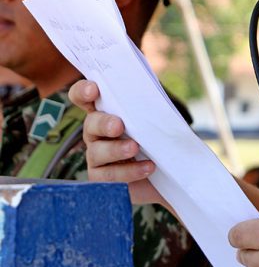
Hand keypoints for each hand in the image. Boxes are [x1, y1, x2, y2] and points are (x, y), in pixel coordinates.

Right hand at [68, 79, 162, 204]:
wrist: (167, 171)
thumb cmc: (157, 136)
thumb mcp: (156, 118)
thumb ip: (150, 105)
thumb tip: (153, 95)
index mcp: (105, 111)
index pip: (83, 97)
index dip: (83, 91)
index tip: (94, 90)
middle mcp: (95, 132)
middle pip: (90, 124)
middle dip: (104, 123)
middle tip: (118, 126)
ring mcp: (96, 155)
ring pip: (98, 151)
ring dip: (116, 149)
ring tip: (135, 148)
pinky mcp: (101, 177)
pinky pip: (110, 175)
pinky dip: (129, 171)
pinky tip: (147, 168)